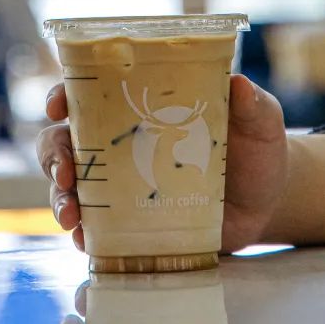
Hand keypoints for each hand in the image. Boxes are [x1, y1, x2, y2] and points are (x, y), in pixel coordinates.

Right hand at [36, 75, 289, 254]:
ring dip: (60, 198)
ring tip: (70, 214)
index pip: (89, 96)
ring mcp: (123, 187)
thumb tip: (240, 84)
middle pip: (66, 143)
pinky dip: (83, 233)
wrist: (269, 201)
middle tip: (66, 170)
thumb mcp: (260, 120)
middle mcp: (122, 145)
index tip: (59, 106)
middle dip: (55, 155)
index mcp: (142, 109)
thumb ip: (252, 104)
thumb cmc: (257, 149)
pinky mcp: (132, 224)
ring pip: (72, 187)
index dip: (64, 97)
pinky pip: (95, 229)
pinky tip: (84, 239)